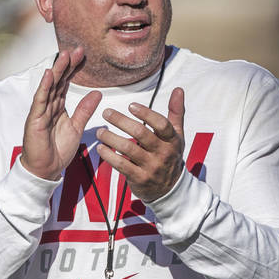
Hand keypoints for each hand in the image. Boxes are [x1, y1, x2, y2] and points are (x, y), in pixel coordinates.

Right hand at [20, 47, 102, 179]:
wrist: (46, 168)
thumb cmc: (58, 149)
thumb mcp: (77, 127)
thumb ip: (85, 109)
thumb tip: (97, 93)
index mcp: (58, 107)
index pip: (66, 83)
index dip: (73, 69)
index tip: (83, 55)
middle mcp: (49, 106)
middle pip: (58, 81)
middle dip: (67, 65)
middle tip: (76, 50)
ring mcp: (41, 111)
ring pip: (50, 87)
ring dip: (57, 71)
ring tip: (64, 55)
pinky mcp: (35, 119)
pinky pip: (40, 101)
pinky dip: (45, 87)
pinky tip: (50, 75)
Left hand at [96, 87, 185, 201]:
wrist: (170, 189)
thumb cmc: (170, 155)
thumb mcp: (176, 135)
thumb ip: (176, 112)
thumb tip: (178, 89)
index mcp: (172, 140)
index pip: (161, 124)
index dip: (146, 114)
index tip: (131, 105)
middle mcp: (163, 153)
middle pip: (141, 134)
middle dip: (121, 121)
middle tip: (106, 112)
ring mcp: (151, 167)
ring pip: (128, 149)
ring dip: (111, 138)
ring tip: (100, 131)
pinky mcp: (140, 179)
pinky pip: (121, 165)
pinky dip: (109, 156)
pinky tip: (101, 148)